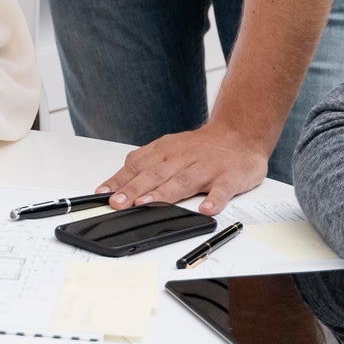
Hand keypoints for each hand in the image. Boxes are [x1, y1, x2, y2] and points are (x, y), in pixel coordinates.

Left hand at [96, 122, 268, 216]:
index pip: (137, 166)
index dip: (120, 181)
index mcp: (166, 151)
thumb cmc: (200, 147)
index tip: (103, 194)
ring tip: (148, 205)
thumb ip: (145, 164)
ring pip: (183, 181)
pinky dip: (215, 199)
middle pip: (156, 174)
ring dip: (164, 193)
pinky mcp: (230, 176)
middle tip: (119, 203)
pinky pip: (222, 189)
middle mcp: (183, 158)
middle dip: (135, 189)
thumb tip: (116, 184)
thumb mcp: (169, 148)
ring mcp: (206, 167)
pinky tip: (206, 209)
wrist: (239, 134)